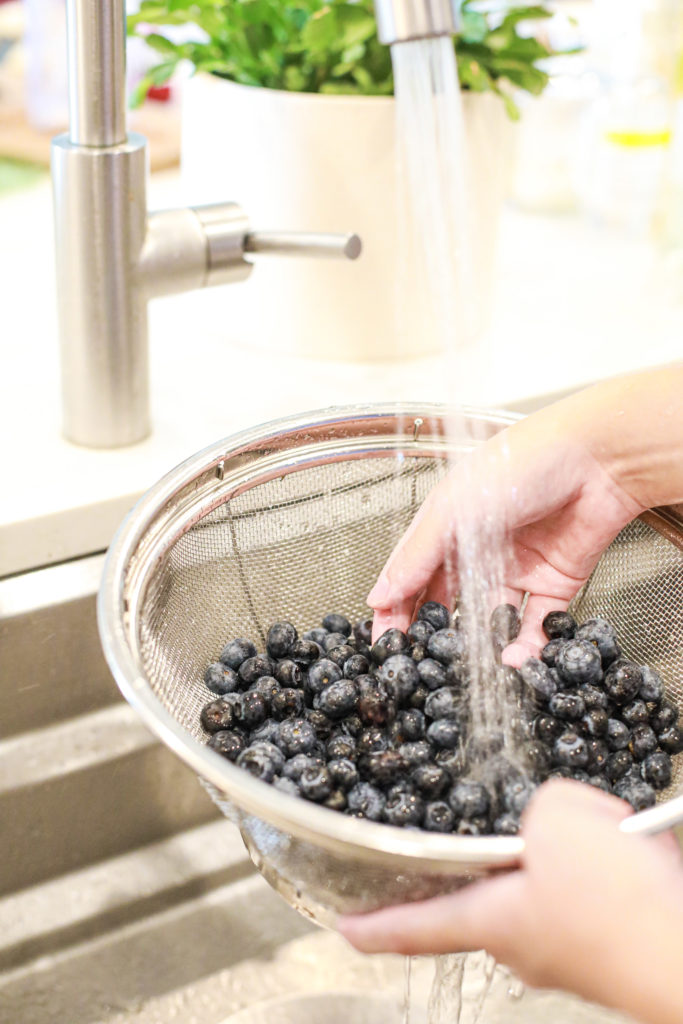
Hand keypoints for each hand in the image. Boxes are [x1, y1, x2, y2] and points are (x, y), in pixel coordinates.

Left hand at [339, 780, 682, 1023]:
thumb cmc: (619, 903)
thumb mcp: (559, 819)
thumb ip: (541, 806)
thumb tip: (557, 819)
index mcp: (494, 922)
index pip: (416, 925)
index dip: (376, 926)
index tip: (345, 929)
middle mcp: (526, 946)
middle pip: (493, 893)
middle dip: (508, 854)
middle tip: (532, 828)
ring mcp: (572, 952)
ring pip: (554, 884)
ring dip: (573, 850)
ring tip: (606, 829)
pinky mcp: (612, 947)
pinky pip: (599, 889)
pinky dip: (611, 860)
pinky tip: (632, 844)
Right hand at [368, 410, 641, 662]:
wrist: (598, 459)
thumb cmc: (522, 463)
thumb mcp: (454, 509)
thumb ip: (416, 556)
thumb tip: (379, 596)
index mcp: (447, 525)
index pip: (411, 575)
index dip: (395, 609)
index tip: (384, 642)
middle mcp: (479, 548)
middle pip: (446, 600)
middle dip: (432, 634)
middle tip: (420, 665)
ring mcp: (517, 568)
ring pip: (491, 619)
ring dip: (482, 646)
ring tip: (473, 667)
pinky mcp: (554, 583)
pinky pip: (537, 624)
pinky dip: (527, 646)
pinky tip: (516, 659)